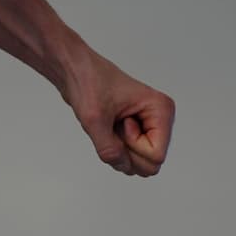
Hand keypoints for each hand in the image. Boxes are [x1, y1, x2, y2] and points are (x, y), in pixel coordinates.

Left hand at [63, 47, 174, 176]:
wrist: (75, 70)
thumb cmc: (88, 82)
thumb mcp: (95, 119)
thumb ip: (109, 149)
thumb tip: (122, 165)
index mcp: (161, 110)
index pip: (156, 156)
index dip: (133, 147)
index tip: (122, 122)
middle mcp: (159, 119)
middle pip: (151, 164)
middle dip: (127, 151)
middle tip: (115, 124)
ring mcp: (147, 127)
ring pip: (139, 163)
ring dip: (119, 150)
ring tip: (111, 124)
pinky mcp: (136, 132)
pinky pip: (128, 157)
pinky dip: (114, 148)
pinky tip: (109, 127)